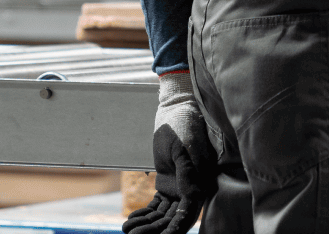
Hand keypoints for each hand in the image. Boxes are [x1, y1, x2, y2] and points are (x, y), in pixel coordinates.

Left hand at [123, 71, 216, 233]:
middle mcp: (194, 187)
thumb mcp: (181, 147)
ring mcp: (181, 186)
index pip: (189, 212)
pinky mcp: (169, 183)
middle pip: (174, 218)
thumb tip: (193, 196)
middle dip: (155, 230)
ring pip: (164, 214)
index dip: (175, 228)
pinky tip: (131, 220)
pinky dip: (145, 214)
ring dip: (147, 224)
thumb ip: (188, 172)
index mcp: (201, 179)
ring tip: (127, 230)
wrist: (175, 108)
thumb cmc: (181, 124)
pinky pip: (158, 205)